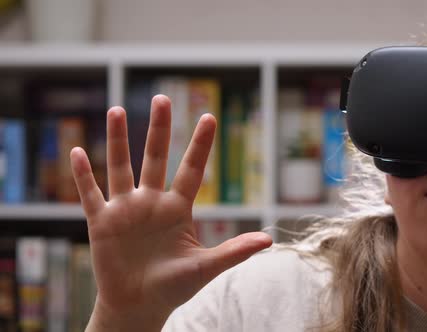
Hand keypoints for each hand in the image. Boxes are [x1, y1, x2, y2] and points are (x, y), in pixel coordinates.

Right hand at [71, 95, 271, 330]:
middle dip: (158, 129)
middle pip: (154, 158)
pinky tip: (77, 152)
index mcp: (177, 208)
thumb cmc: (174, 287)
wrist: (139, 306)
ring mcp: (125, 210)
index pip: (190, 169)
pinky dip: (83, 175)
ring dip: (117, 140)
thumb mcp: (205, 266)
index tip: (209, 117)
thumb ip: (234, 251)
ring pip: (120, 167)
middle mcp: (151, 202)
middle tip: (162, 98)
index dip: (199, 145)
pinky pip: (90, 194)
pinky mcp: (101, 223)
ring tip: (116, 110)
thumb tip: (269, 239)